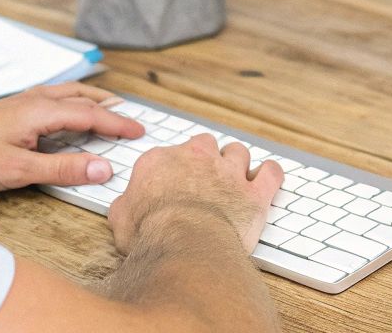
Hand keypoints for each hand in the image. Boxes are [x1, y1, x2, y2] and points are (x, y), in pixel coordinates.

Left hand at [0, 82, 144, 193]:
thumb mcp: (20, 170)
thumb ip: (63, 168)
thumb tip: (102, 168)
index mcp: (38, 110)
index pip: (89, 115)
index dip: (116, 124)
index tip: (138, 131)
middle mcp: (31, 100)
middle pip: (80, 98)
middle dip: (107, 108)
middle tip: (129, 116)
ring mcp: (18, 103)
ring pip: (64, 96)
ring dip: (88, 101)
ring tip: (104, 108)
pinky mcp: (8, 111)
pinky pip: (49, 99)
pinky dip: (68, 103)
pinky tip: (62, 113)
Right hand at [108, 135, 282, 253]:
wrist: (185, 244)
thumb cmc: (152, 234)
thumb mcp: (121, 219)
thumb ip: (126, 205)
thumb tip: (125, 207)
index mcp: (161, 161)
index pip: (169, 154)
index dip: (174, 170)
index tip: (175, 182)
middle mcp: (197, 159)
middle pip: (205, 146)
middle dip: (206, 160)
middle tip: (204, 179)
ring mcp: (228, 172)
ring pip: (238, 153)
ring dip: (237, 164)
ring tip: (235, 178)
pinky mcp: (254, 192)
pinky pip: (270, 172)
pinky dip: (270, 175)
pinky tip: (267, 178)